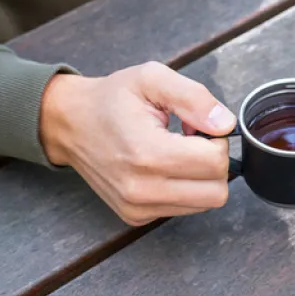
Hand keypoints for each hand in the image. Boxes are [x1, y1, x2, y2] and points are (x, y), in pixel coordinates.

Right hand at [39, 61, 236, 225]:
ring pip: (204, 205)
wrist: (69, 123)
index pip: (216, 163)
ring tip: (176, 151)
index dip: (217, 140)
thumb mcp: (152, 78)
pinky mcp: (135, 217)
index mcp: (148, 153)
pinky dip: (184, 188)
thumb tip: (225, 124)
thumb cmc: (110, 99)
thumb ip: (194, 98)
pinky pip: (183, 209)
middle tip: (192, 140)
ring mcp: (137, 207)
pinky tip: (164, 166)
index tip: (197, 125)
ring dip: (200, 178)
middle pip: (217, 192)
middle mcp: (142, 189)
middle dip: (214, 163)